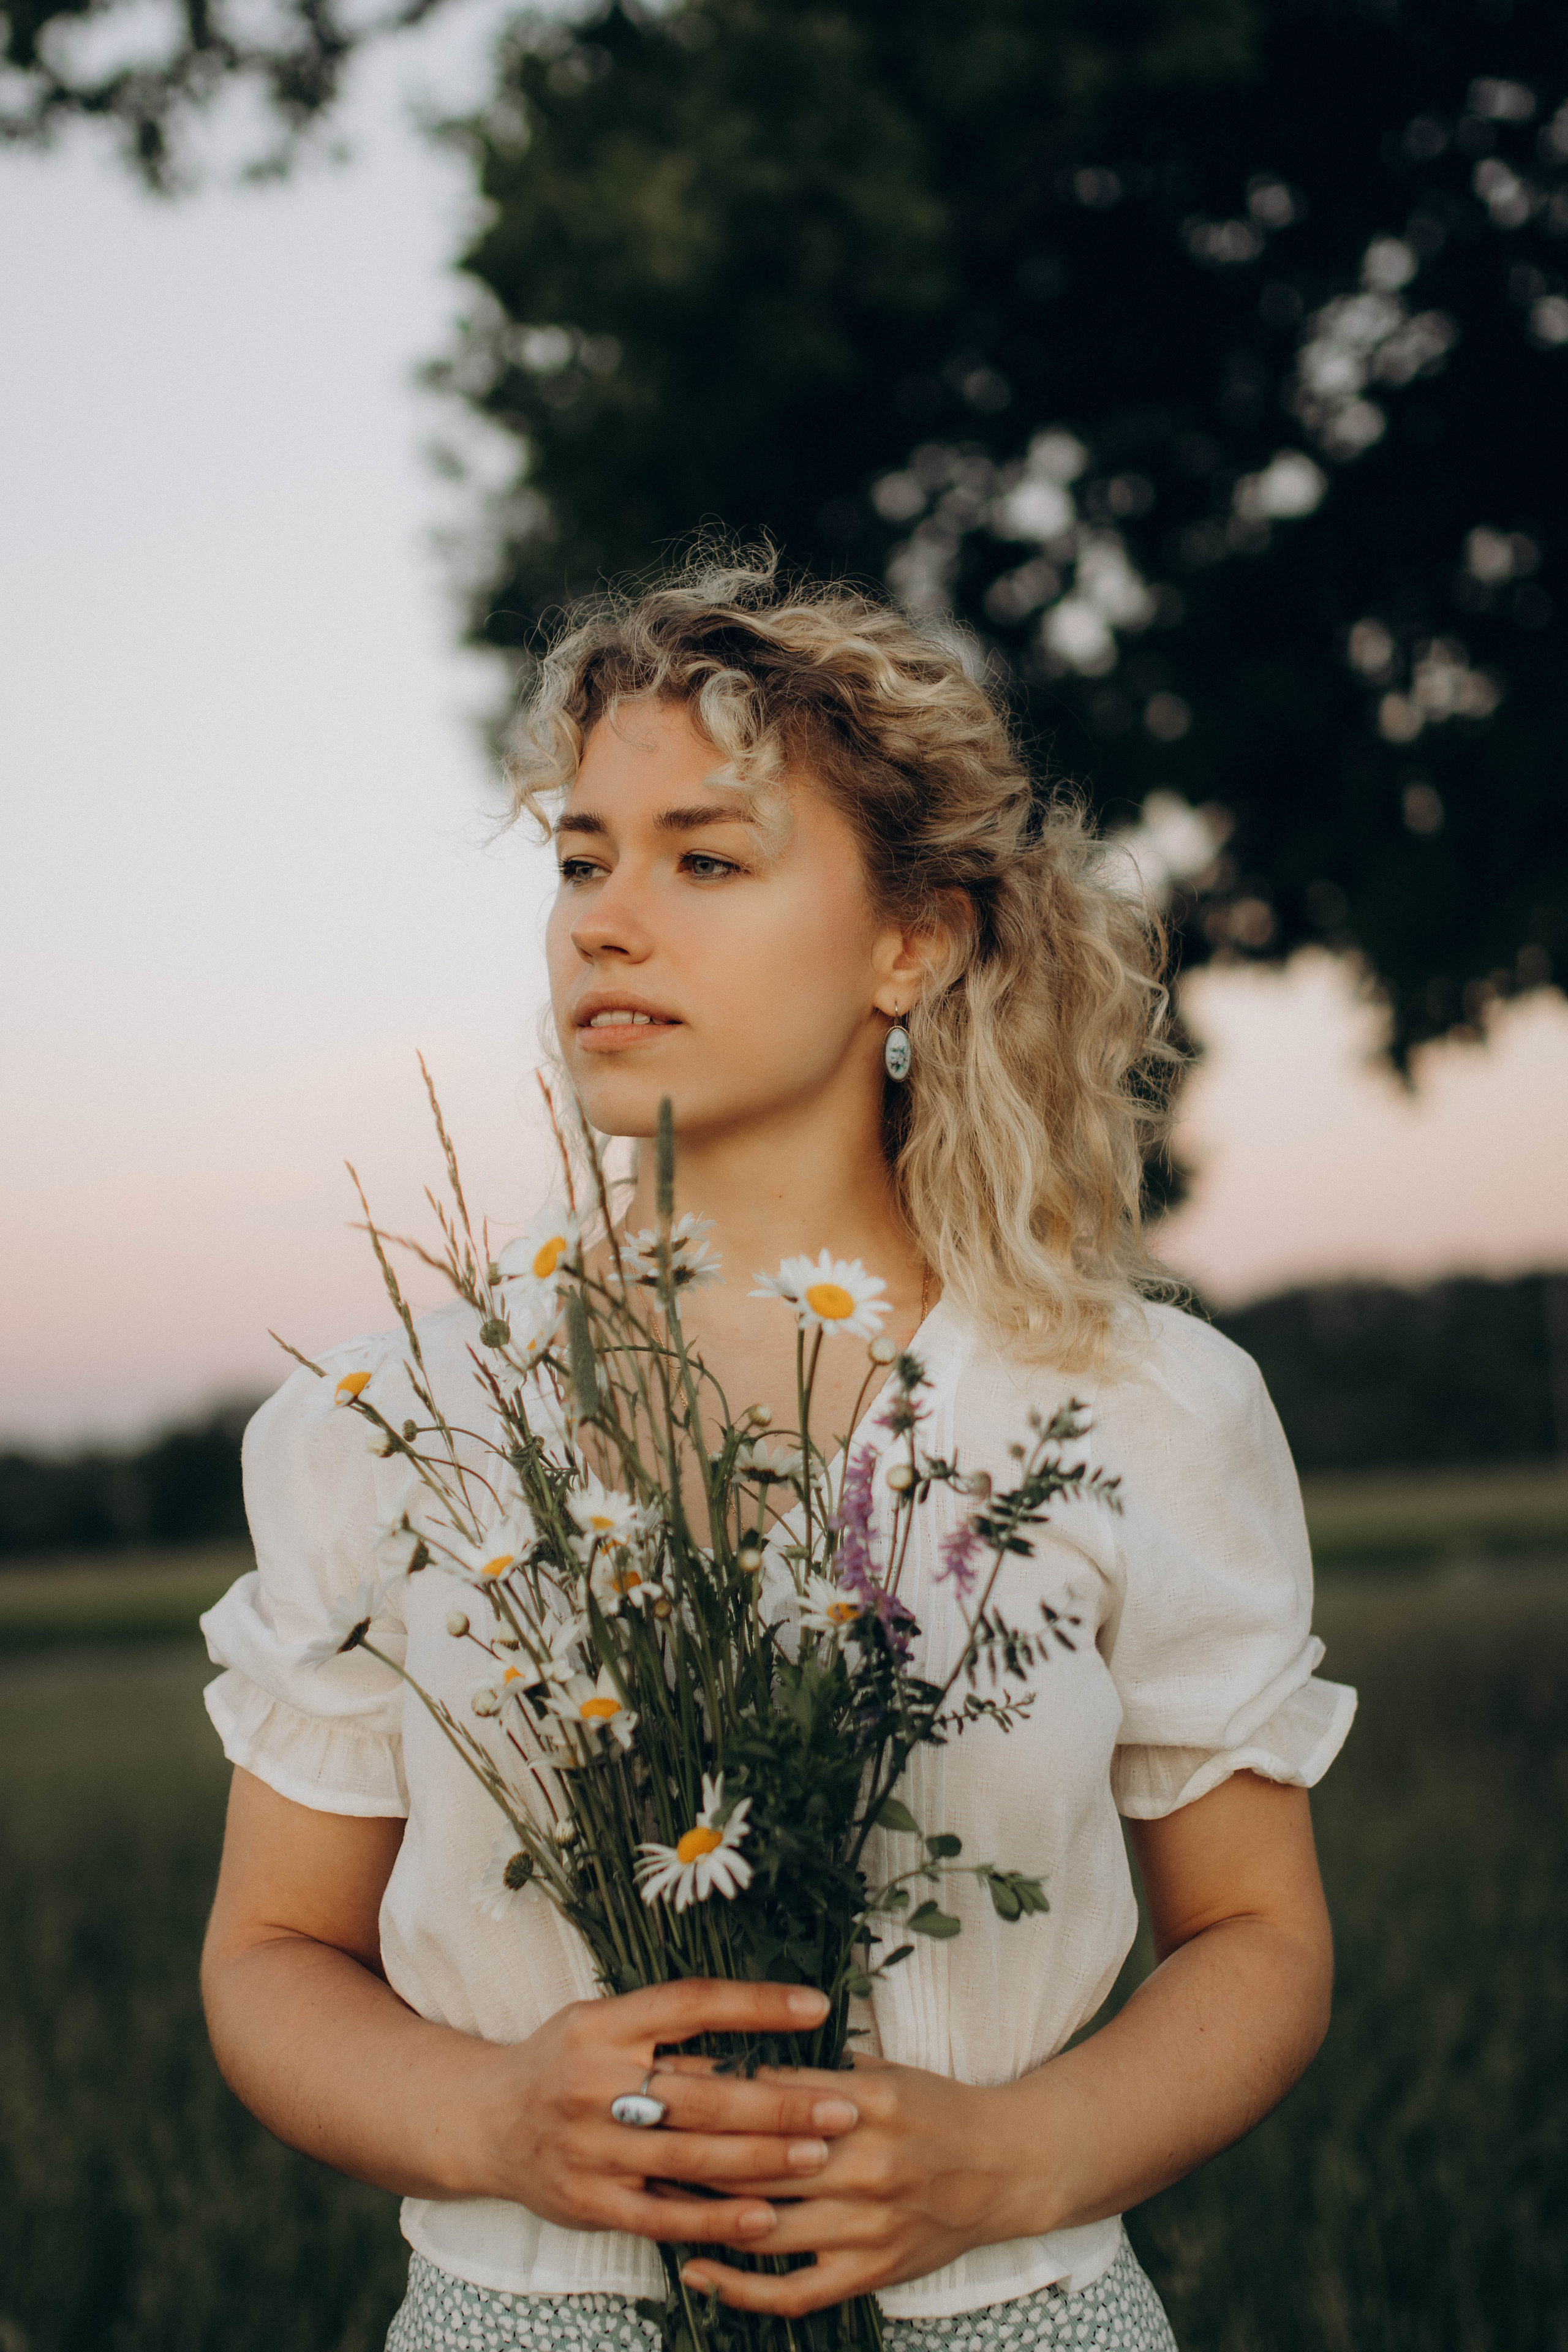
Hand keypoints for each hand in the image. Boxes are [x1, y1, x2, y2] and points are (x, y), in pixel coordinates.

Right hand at [471, 1980, 862, 2251]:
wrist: (484, 2122)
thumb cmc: (563, 2061)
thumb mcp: (601, 2020)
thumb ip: (666, 2023)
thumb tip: (762, 2020)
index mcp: (603, 2024)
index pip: (691, 2004)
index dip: (756, 2004)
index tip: (817, 2006)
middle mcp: (594, 2082)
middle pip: (702, 2091)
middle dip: (780, 2100)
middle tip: (842, 2104)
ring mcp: (591, 2149)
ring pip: (692, 2157)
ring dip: (764, 2158)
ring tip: (822, 2153)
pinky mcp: (591, 2203)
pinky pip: (665, 2217)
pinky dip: (718, 2219)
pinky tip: (767, 2214)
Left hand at [664, 2053, 1028, 2314]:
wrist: (1007, 2168)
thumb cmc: (937, 2109)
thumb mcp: (886, 2070)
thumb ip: (820, 2070)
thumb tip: (743, 2058)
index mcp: (866, 2101)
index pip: (769, 2093)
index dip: (709, 2086)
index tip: (658, 2074)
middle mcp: (864, 2163)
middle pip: (755, 2158)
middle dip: (688, 2145)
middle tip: (631, 2128)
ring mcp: (866, 2224)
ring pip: (762, 2223)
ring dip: (698, 2211)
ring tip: (647, 2191)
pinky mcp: (869, 2272)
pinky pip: (793, 2289)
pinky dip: (739, 2286)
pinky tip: (695, 2268)